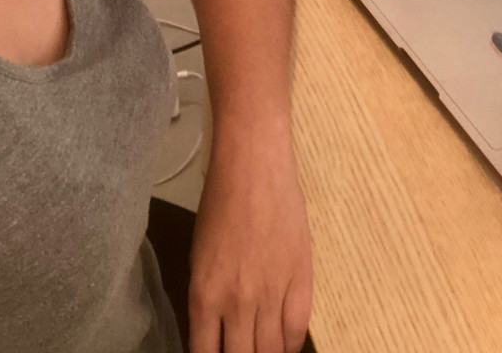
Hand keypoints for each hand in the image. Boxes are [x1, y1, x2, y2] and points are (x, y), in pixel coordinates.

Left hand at [188, 132, 311, 352]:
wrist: (254, 167)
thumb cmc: (220, 203)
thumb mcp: (200, 257)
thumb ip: (208, 300)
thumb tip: (216, 332)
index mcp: (205, 296)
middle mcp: (237, 302)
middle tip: (244, 350)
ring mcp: (272, 292)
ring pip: (272, 350)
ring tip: (265, 348)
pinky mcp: (300, 277)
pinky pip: (298, 328)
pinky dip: (292, 344)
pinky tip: (287, 344)